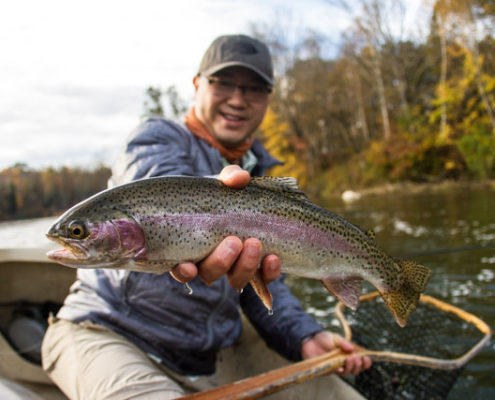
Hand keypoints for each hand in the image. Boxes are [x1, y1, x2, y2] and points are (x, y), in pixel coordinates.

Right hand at [170, 165, 280, 288]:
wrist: (249, 204)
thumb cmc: (225, 195)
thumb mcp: (223, 184)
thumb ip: (228, 178)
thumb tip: (239, 178)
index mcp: (192, 246)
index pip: (181, 268)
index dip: (183, 271)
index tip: (189, 266)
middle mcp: (210, 263)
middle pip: (210, 274)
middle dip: (221, 261)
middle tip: (234, 242)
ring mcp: (234, 269)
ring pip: (235, 280)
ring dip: (245, 266)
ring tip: (254, 243)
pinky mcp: (258, 272)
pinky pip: (263, 280)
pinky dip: (268, 272)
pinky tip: (273, 258)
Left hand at [301, 331, 371, 375]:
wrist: (309, 340)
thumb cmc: (324, 339)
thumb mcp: (335, 338)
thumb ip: (343, 342)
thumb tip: (352, 348)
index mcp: (349, 355)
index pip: (361, 363)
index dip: (366, 363)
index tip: (367, 358)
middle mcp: (344, 363)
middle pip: (356, 370)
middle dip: (358, 365)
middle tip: (356, 358)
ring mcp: (336, 368)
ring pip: (347, 373)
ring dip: (351, 368)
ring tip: (350, 359)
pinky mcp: (327, 370)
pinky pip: (334, 373)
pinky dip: (339, 371)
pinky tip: (340, 367)